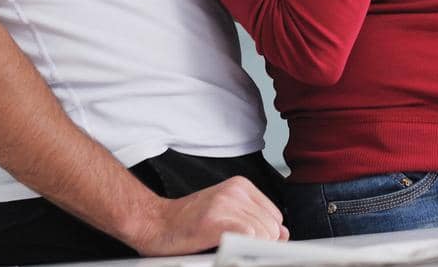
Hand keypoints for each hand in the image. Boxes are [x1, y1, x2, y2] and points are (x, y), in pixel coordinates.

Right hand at [127, 177, 285, 254]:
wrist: (153, 223)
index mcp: (241, 186)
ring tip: (226, 248)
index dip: (267, 235)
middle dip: (261, 243)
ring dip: (250, 249)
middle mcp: (236, 191)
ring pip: (265, 233)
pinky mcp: (217, 220)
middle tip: (236, 249)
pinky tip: (228, 250)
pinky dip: (246, 249)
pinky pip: (251, 237)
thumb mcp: (225, 214)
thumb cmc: (186, 223)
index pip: (275, 216)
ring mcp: (226, 204)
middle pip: (273, 226)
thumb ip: (255, 221)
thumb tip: (283, 234)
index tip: (251, 245)